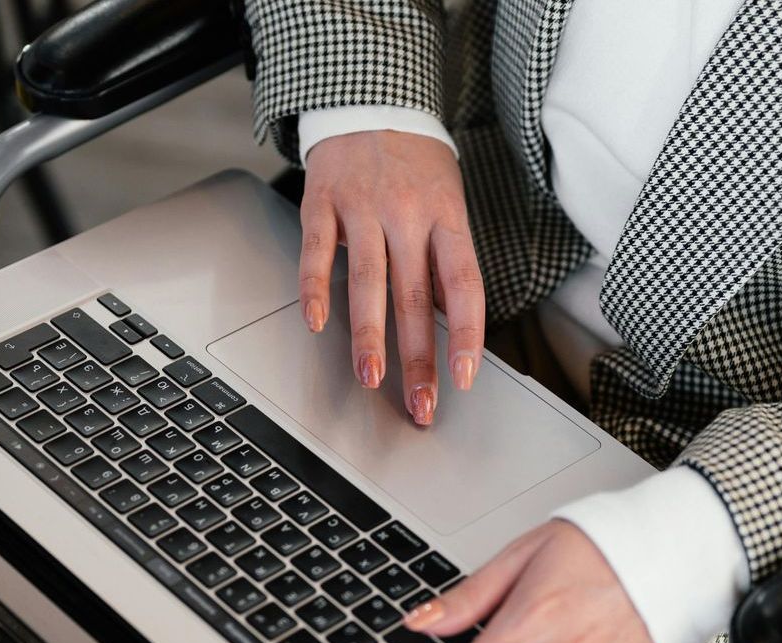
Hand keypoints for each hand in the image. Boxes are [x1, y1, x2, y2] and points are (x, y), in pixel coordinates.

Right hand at [300, 130, 484, 425]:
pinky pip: (317, 251)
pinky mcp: (322, 202)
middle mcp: (407, 214)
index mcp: (446, 217)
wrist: (371, 101)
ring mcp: (363, 207)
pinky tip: (318, 322)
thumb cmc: (415, 164)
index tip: (462, 377)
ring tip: (371, 377)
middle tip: (420, 401)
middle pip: (415, 295)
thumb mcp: (447, 204)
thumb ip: (444, 261)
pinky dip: (316, 288)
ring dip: (369, 335)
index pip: (463, 284)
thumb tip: (451, 323)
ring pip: (368, 280)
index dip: (464, 334)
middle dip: (417, 356)